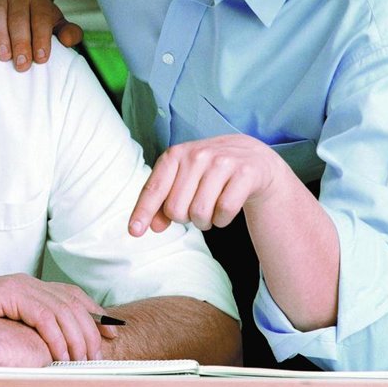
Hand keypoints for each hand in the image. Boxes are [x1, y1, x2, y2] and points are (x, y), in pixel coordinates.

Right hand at [0, 0, 83, 70]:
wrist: (17, 2)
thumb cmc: (36, 21)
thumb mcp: (56, 25)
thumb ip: (68, 32)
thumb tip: (69, 41)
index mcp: (39, 1)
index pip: (41, 18)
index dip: (41, 39)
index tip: (40, 59)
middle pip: (19, 17)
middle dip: (21, 42)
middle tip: (21, 64)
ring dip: (0, 34)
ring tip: (4, 56)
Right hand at [0, 274, 113, 360]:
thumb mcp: (9, 327)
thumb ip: (32, 331)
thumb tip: (59, 349)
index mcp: (33, 289)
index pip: (74, 297)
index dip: (95, 314)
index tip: (111, 334)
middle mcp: (30, 283)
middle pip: (73, 304)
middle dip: (90, 330)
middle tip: (97, 355)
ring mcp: (20, 285)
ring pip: (62, 309)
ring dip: (76, 336)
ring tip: (82, 359)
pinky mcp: (9, 292)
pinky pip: (42, 314)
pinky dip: (55, 334)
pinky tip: (59, 352)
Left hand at [128, 134, 285, 234]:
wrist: (252, 158)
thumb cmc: (210, 172)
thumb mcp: (184, 179)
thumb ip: (164, 201)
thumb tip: (152, 227)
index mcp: (176, 154)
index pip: (154, 188)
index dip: (143, 212)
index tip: (134, 232)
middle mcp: (197, 155)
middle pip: (176, 209)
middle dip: (184, 219)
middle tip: (194, 211)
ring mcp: (222, 162)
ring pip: (200, 213)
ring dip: (204, 222)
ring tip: (210, 211)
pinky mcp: (245, 173)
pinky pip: (224, 211)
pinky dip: (222, 220)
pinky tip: (225, 211)